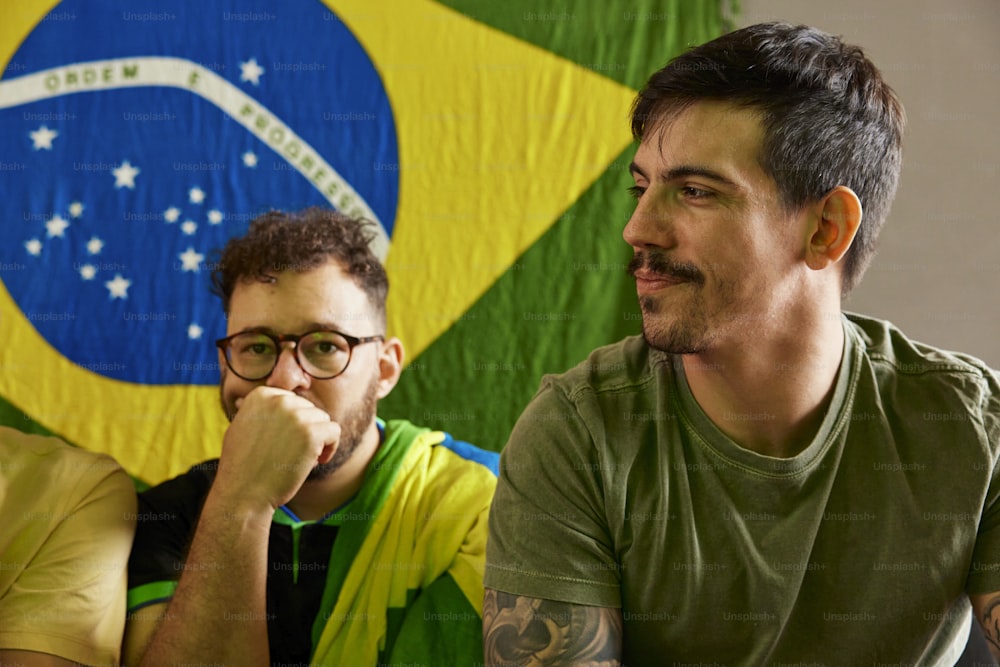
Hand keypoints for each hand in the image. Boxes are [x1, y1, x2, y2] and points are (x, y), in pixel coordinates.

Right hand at [214, 386, 340, 511]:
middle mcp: (279, 401)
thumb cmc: (242, 465)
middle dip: (305, 430)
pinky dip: (331, 447)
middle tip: (292, 453)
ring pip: (323, 419)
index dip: (292, 422)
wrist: (243, 493)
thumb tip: (283, 398)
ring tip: (302, 458)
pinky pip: (334, 431)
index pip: (292, 401)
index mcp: (261, 395)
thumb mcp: (243, 426)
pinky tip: (317, 461)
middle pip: (309, 408)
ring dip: (318, 439)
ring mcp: (296, 416)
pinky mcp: (312, 433)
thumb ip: (263, 410)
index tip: (285, 441)